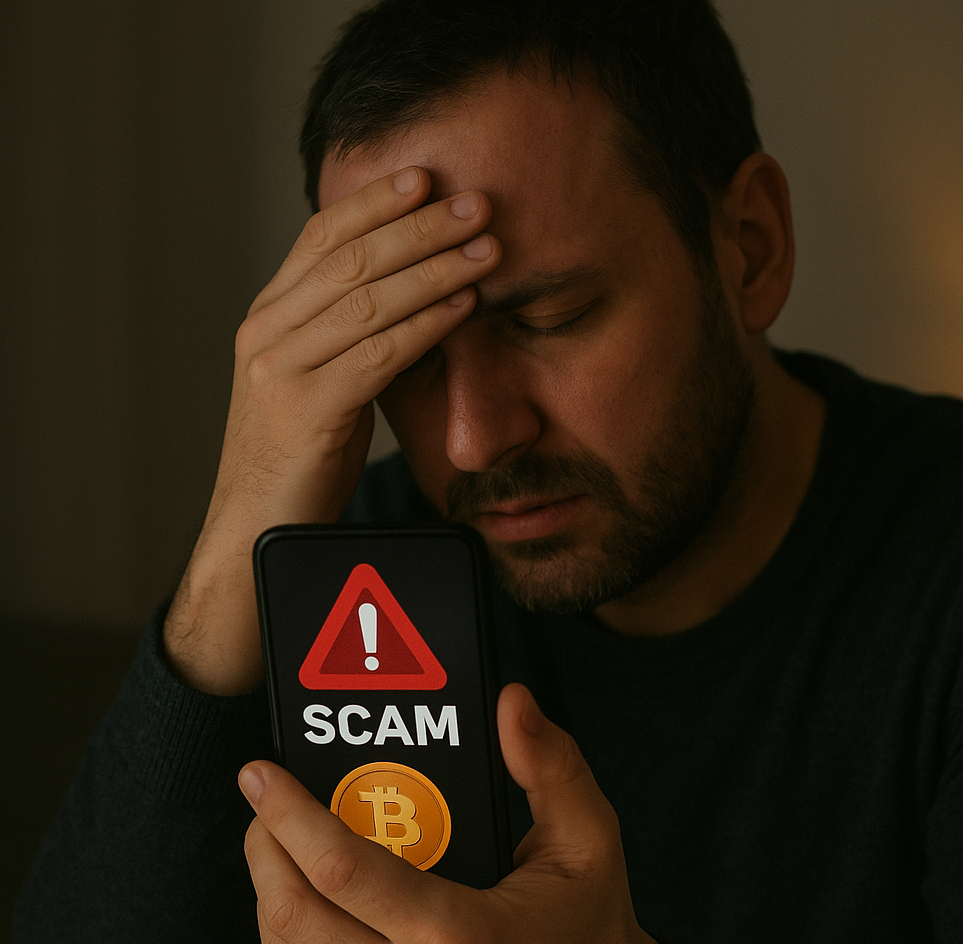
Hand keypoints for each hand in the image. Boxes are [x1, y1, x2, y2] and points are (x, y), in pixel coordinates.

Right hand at [164, 167, 500, 693]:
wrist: (257, 527)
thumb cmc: (300, 456)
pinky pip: (376, 354)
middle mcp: (267, 332)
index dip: (373, 203)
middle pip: (349, 259)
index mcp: (269, 318)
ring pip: (366, 300)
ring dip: (433, 268)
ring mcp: (280, 369)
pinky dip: (425, 325)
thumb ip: (350, 334)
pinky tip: (464, 306)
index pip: (320, 239)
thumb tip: (416, 292)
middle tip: (474, 202)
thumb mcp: (322, 380)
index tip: (425, 176)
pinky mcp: (305, 410)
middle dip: (417, 226)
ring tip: (485, 246)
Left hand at [239, 683, 668, 943]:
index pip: (341, 870)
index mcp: (457, 938)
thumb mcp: (589, 841)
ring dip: (268, 887)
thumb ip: (550, 766)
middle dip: (263, 846)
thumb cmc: (592, 934)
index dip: (289, 815)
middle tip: (264, 799)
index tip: (261, 775)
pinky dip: (293, 930)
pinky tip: (310, 890)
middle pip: (293, 914)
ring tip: (277, 838)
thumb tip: (510, 704)